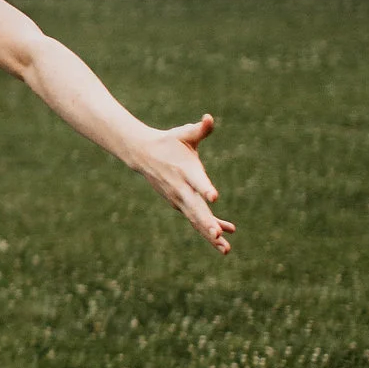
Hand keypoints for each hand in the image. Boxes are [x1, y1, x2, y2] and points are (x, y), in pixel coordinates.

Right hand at [136, 115, 232, 253]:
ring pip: (196, 220)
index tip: (215, 198)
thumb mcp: (184, 134)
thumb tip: (209, 118)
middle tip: (217, 235)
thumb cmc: (169, 142)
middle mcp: (181, 188)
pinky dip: (209, 229)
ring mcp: (179, 199)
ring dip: (210, 234)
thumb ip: (200, 129)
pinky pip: (197, 220)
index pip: (196, 181)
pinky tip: (225, 239)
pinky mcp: (180, 205)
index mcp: (185, 170)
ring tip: (225, 249)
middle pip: (195, 208)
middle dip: (207, 223)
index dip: (205, 189)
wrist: (142, 154)